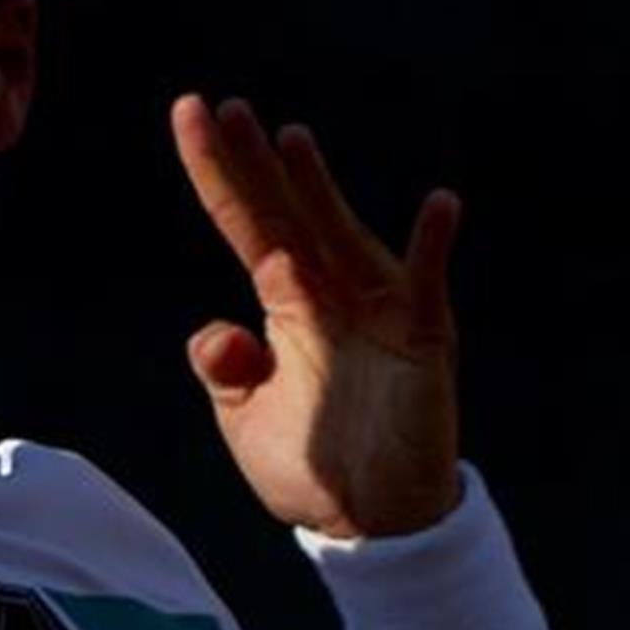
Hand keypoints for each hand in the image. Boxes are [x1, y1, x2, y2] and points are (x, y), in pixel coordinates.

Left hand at [171, 95, 464, 538]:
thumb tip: (215, 334)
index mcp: (285, 304)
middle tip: (225, 108)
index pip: (244, 223)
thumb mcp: (243, 418)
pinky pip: (426, 284)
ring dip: (317, 191)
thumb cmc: (312, 465)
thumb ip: (222, 369)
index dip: (217, 173)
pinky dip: (432, 246)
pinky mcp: (420, 340)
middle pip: (285, 214)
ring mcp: (376, 311)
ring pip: (342, 235)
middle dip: (254, 165)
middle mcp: (328, 293)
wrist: (370, 521)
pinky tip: (439, 205)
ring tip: (290, 141)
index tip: (190, 115)